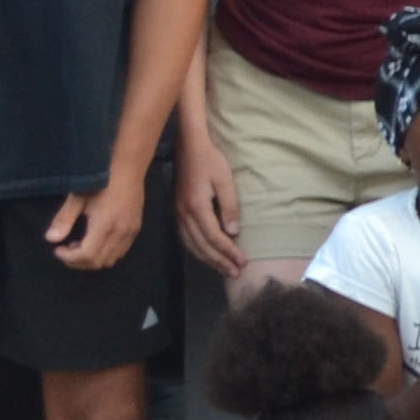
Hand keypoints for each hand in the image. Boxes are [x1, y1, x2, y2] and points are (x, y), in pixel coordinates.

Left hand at [47, 173, 148, 270]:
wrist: (128, 165)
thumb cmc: (101, 178)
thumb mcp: (78, 196)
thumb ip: (64, 219)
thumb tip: (50, 239)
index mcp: (105, 225)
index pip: (87, 255)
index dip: (69, 258)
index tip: (57, 250)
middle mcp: (121, 232)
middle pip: (98, 262)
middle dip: (78, 261)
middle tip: (65, 249)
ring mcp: (131, 231)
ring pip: (111, 260)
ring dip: (93, 258)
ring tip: (80, 245)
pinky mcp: (136, 228)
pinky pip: (121, 251)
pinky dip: (106, 253)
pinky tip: (96, 240)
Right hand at [175, 140, 243, 276]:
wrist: (188, 146)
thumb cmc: (210, 161)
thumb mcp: (225, 181)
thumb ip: (229, 207)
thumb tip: (233, 233)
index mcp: (196, 207)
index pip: (214, 237)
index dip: (228, 252)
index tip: (242, 262)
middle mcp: (184, 214)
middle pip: (202, 246)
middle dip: (219, 261)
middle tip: (235, 273)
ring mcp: (178, 214)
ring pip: (192, 245)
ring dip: (209, 260)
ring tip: (224, 269)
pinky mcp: (177, 212)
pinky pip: (186, 238)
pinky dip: (197, 251)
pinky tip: (207, 256)